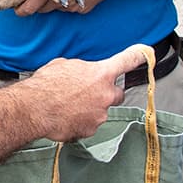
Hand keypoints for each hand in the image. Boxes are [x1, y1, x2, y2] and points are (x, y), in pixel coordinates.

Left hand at [12, 0, 116, 16]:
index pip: (30, 3)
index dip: (20, 6)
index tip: (15, 7)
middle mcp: (59, 1)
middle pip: (39, 9)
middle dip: (31, 8)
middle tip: (23, 6)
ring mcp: (71, 7)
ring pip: (54, 9)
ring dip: (50, 3)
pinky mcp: (81, 9)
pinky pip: (69, 8)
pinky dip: (67, 2)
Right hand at [20, 44, 152, 140]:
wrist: (35, 108)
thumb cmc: (46, 84)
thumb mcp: (65, 65)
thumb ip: (82, 69)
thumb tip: (83, 73)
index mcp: (101, 73)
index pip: (126, 61)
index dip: (138, 56)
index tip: (147, 52)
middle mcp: (105, 94)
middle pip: (117, 94)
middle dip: (106, 94)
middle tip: (89, 93)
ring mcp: (100, 114)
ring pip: (101, 111)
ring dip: (90, 108)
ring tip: (68, 105)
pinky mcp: (90, 129)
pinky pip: (89, 124)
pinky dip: (80, 122)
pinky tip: (66, 116)